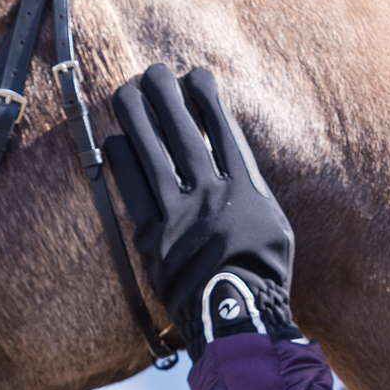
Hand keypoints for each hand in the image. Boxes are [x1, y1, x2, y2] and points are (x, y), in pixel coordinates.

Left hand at [112, 64, 299, 359]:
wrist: (237, 319)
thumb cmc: (263, 273)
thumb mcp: (274, 224)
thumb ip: (251, 186)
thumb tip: (227, 152)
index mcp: (246, 189)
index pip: (222, 129)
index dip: (206, 97)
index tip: (195, 75)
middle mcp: (211, 195)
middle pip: (182, 130)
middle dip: (166, 94)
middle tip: (154, 71)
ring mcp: (179, 214)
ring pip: (151, 150)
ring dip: (137, 115)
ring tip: (128, 90)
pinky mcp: (152, 236)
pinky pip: (131, 186)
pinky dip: (122, 158)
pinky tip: (115, 139)